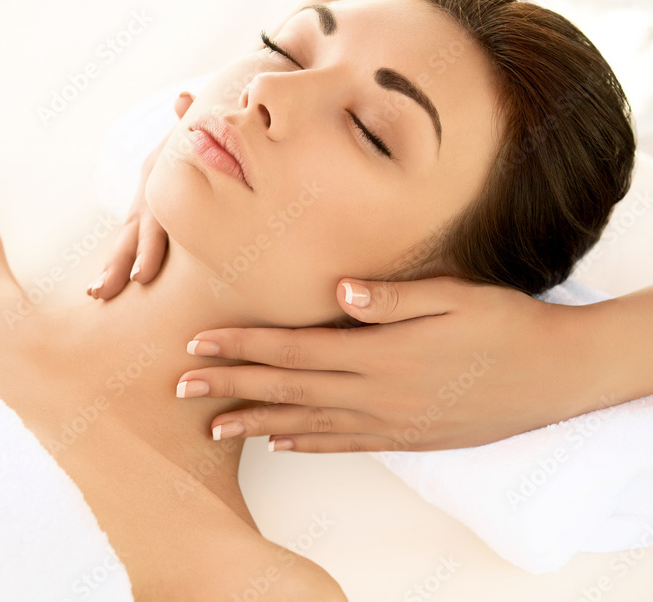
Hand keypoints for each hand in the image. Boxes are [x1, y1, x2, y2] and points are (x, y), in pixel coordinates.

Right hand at [87, 92, 193, 299]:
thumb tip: (183, 99)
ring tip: (96, 294)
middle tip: (101, 293)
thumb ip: (191, 120)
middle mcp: (145, 194)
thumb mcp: (196, 126)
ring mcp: (141, 207)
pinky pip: (132, 243)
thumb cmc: (203, 134)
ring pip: (125, 240)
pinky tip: (106, 292)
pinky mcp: (146, 218)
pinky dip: (119, 264)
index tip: (141, 278)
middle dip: (117, 264)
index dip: (147, 246)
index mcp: (158, 177)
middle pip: (131, 233)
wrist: (192, 132)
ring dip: (109, 267)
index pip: (154, 217)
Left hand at [176, 276, 612, 451]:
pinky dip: (307, 443)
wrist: (555, 375)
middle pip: (286, 388)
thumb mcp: (454, 296)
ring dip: (255, 422)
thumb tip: (339, 290)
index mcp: (379, 352)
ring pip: (306, 424)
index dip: (241, 346)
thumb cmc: (504, 324)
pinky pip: (345, 443)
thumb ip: (392, 297)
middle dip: (229, 385)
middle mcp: (375, 393)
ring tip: (212, 425)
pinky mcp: (405, 437)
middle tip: (179, 386)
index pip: (292, 349)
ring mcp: (388, 421)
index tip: (198, 342)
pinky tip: (280, 443)